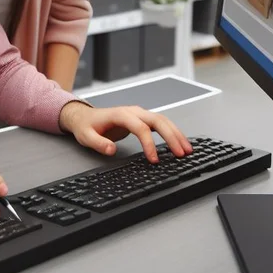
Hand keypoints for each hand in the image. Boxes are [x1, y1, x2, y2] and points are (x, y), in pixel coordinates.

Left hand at [58, 102, 191, 163]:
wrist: (85, 116)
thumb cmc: (87, 126)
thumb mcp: (86, 136)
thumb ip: (98, 143)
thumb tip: (111, 150)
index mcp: (121, 114)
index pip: (140, 127)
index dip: (149, 144)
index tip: (154, 160)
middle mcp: (133, 111)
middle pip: (158, 120)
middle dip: (172, 136)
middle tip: (182, 153)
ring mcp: (139, 114)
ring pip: (163, 120)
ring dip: (176, 134)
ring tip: (187, 149)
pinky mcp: (142, 119)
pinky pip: (161, 123)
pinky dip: (172, 132)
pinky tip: (180, 142)